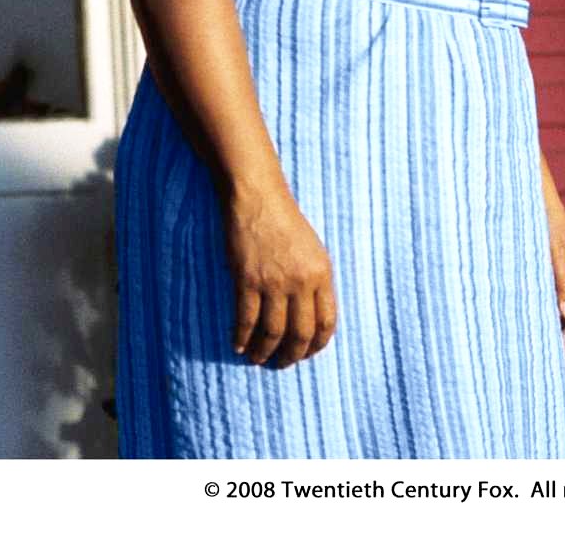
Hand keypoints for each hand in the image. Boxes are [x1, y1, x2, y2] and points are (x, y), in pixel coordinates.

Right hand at [223, 181, 335, 367]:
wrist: (259, 200)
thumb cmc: (286, 223)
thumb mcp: (314, 250)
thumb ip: (316, 282)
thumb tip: (312, 318)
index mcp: (322, 274)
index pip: (326, 322)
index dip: (316, 345)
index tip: (306, 354)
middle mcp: (301, 282)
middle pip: (300, 333)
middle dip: (291, 356)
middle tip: (282, 364)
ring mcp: (273, 282)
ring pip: (272, 333)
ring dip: (265, 352)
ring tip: (259, 359)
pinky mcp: (247, 280)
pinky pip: (245, 320)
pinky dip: (241, 338)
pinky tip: (239, 346)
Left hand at [545, 194, 564, 360]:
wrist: (530, 204)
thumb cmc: (549, 226)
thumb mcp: (558, 256)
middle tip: (553, 351)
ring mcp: (563, 282)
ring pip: (564, 314)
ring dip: (556, 329)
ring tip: (540, 344)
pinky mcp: (545, 280)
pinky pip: (548, 305)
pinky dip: (543, 317)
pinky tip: (529, 325)